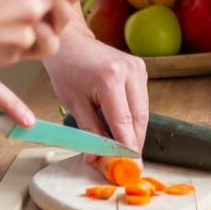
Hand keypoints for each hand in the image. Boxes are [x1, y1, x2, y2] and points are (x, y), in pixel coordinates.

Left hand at [46, 31, 149, 154]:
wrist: (71, 42)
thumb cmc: (67, 69)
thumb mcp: (73, 103)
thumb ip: (88, 131)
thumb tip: (96, 159)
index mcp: (110, 78)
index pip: (123, 121)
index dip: (127, 147)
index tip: (129, 167)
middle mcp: (129, 71)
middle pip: (139, 118)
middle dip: (134, 144)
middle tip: (129, 165)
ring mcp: (138, 68)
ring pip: (143, 111)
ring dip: (135, 133)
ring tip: (125, 152)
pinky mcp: (140, 70)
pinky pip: (141, 101)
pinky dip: (134, 119)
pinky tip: (125, 132)